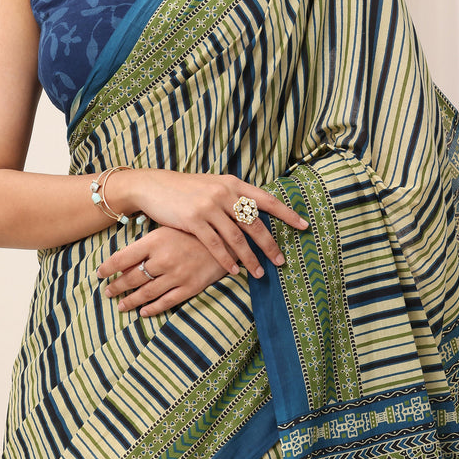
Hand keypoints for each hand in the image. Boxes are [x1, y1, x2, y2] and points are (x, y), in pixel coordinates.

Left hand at [98, 227, 227, 316]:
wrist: (228, 238)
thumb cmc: (195, 230)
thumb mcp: (169, 229)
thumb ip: (149, 243)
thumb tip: (125, 259)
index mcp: (156, 240)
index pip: (123, 257)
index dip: (108, 267)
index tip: (99, 273)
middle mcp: (164, 259)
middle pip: (132, 278)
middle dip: (116, 287)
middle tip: (107, 292)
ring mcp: (177, 275)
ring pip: (146, 293)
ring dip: (130, 301)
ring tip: (121, 305)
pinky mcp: (190, 287)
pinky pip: (166, 302)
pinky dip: (152, 309)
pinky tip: (143, 312)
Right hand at [110, 168, 308, 277]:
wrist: (154, 185)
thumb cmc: (186, 189)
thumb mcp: (213, 185)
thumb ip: (234, 196)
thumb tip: (256, 210)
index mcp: (233, 184)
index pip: (266, 200)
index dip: (287, 213)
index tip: (304, 226)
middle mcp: (224, 193)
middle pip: (255, 223)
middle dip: (270, 245)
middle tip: (281, 261)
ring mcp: (209, 206)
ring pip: (237, 237)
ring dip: (250, 258)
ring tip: (259, 274)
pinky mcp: (193, 220)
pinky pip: (216, 245)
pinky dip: (227, 260)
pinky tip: (235, 271)